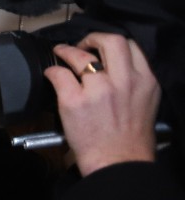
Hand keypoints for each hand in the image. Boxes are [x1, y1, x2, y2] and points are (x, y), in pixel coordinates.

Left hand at [45, 32, 160, 175]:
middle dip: (92, 37)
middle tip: (82, 44)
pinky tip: (51, 75)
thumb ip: (135, 81)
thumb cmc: (131, 138)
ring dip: (66, 51)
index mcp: (145, 80)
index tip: (101, 46)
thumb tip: (112, 66)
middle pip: (110, 41)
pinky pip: (59, 75)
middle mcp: (124, 80)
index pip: (131, 45)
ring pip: (80, 56)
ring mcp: (98, 90)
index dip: (112, 41)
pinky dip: (52, 71)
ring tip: (60, 53)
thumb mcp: (147, 101)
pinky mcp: (74, 101)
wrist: (118, 162)